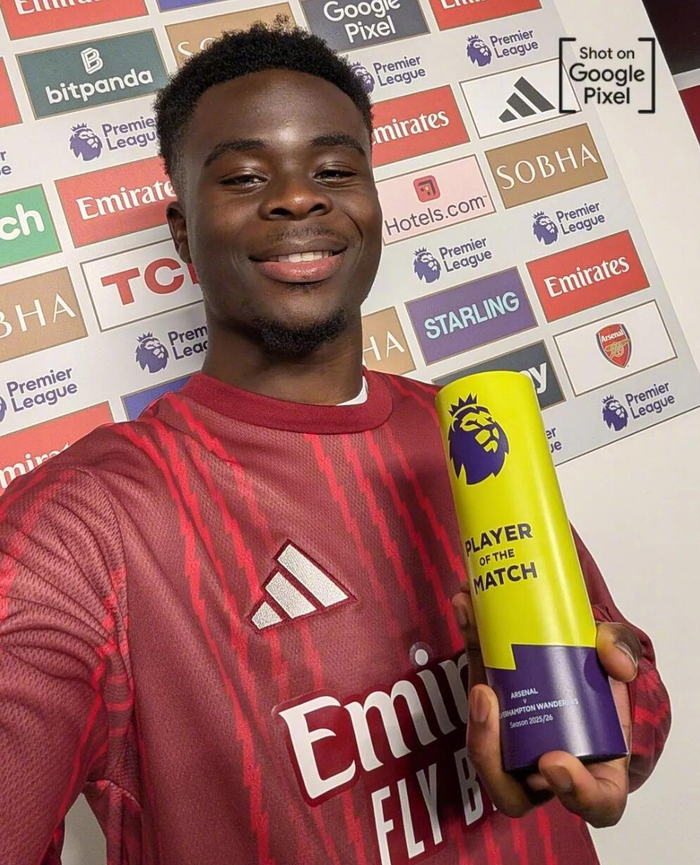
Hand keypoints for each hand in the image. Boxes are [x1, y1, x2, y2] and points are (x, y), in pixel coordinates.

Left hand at [452, 584, 640, 827]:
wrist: (579, 650)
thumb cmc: (604, 675)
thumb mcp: (621, 660)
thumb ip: (622, 653)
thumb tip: (616, 661)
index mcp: (597, 771)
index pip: (592, 803)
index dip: (575, 792)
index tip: (554, 763)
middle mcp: (545, 770)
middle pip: (512, 790)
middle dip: (491, 750)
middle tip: (488, 698)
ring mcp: (511, 743)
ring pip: (481, 744)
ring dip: (470, 693)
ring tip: (475, 642)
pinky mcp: (489, 704)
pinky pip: (473, 685)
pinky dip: (470, 646)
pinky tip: (466, 607)